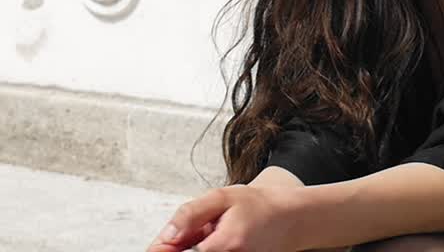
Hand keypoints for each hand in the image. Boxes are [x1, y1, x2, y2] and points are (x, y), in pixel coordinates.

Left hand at [146, 183, 302, 251]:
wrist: (288, 218)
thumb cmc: (257, 206)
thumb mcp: (221, 197)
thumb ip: (191, 214)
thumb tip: (168, 234)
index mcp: (224, 245)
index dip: (164, 250)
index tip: (155, 248)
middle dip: (175, 248)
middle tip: (175, 237)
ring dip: (191, 247)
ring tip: (203, 232)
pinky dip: (205, 248)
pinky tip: (209, 238)